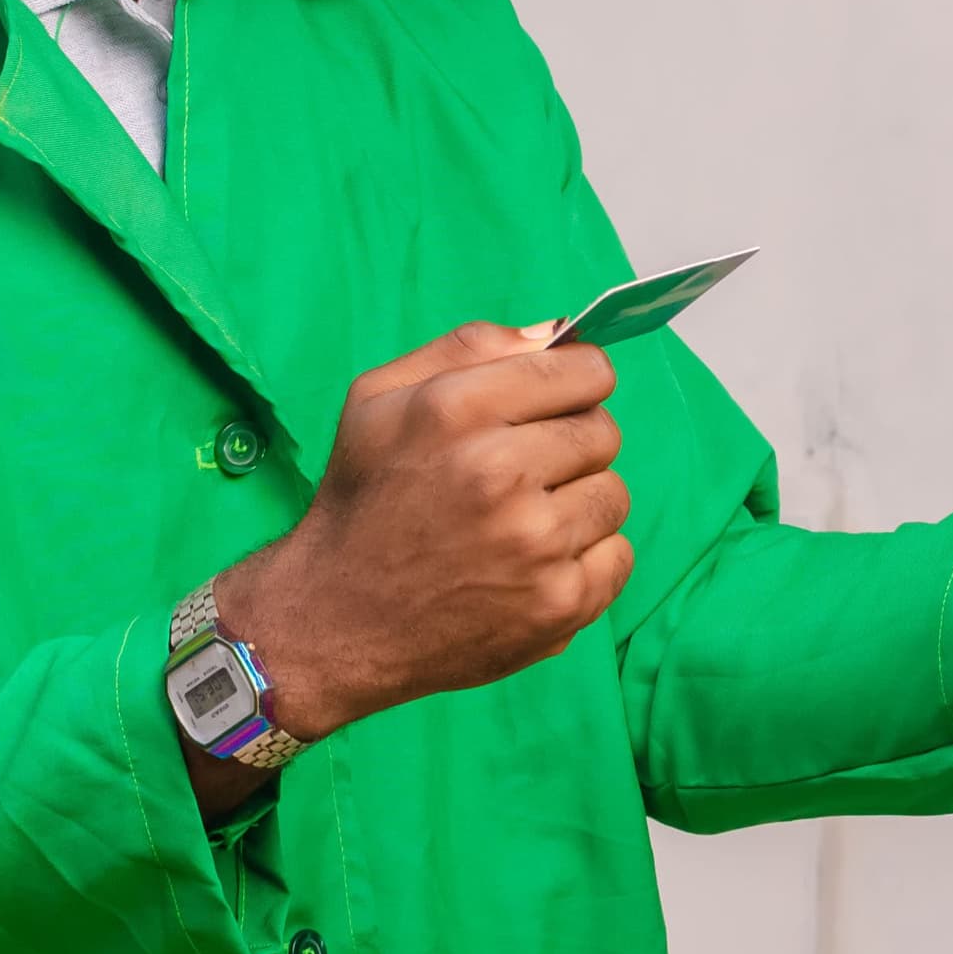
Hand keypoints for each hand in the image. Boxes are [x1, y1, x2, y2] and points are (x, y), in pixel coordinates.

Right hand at [213, 321, 633, 746]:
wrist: (334, 621)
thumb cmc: (362, 502)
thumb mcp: (378, 399)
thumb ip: (469, 347)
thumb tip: (559, 333)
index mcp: (455, 408)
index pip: (584, 370)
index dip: (576, 383)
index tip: (558, 404)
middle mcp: (498, 471)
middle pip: (603, 431)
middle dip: (571, 446)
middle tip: (524, 474)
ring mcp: (533, 543)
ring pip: (613, 495)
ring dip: (579, 506)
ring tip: (521, 525)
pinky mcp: (557, 604)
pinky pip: (618, 558)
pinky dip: (587, 563)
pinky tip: (534, 568)